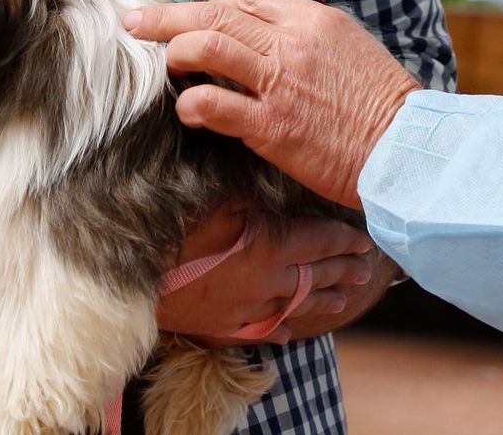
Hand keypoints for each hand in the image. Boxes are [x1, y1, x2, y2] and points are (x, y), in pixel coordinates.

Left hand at [125, 0, 419, 206]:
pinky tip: (185, 109)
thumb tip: (264, 34)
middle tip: (137, 21)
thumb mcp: (348, 47)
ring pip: (208, 47)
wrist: (403, 146)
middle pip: (216, 14)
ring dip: (176, 52)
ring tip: (162, 63)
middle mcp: (292, 42)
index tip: (182, 12)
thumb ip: (305, 34)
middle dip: (168, 16)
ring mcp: (280, 82)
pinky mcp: (272, 125)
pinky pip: (217, 104)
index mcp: (312, 19)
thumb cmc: (380, 102)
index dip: (206, 3)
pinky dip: (192, 104)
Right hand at [156, 204, 375, 346]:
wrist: (137, 272)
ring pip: (296, 306)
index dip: (345, 239)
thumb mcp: (224, 195)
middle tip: (365, 270)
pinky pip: (259, 332)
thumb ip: (256, 190)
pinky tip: (289, 334)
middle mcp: (268, 280)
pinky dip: (277, 331)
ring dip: (321, 301)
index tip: (365, 239)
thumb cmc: (178, 226)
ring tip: (342, 300)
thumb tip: (279, 167)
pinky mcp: (224, 326)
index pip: (321, 241)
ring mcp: (247, 308)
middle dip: (343, 270)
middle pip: (316, 276)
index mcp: (272, 245)